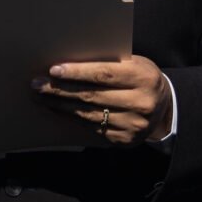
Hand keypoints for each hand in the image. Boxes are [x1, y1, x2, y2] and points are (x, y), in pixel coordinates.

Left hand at [31, 55, 172, 144]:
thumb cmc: (140, 77)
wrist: (164, 107)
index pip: (104, 74)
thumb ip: (109, 62)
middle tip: (37, 84)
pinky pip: (92, 128)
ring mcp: (133, 125)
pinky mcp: (125, 140)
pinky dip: (71, 118)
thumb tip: (68, 62)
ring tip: (41, 96)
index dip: (77, 72)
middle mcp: (141, 103)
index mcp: (144, 77)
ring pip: (88, 114)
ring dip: (61, 105)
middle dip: (60, 89)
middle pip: (92, 95)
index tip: (53, 70)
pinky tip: (57, 109)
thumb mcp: (134, 63)